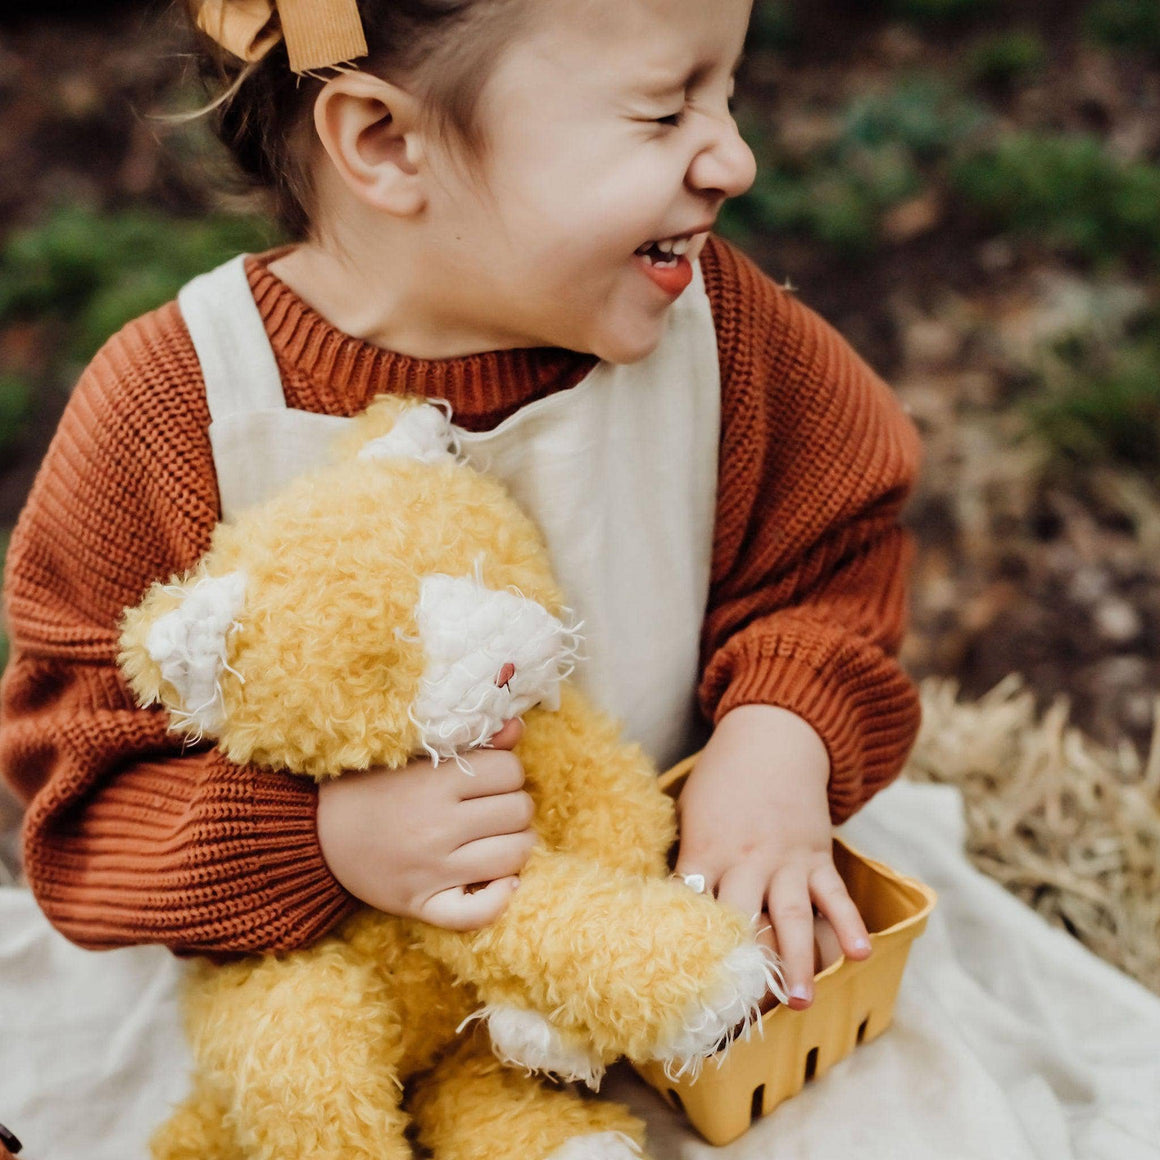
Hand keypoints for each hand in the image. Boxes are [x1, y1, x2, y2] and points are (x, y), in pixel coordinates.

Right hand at [317, 719, 535, 930]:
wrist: (314, 834)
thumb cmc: (369, 787)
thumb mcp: (414, 754)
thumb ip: (470, 741)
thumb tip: (516, 730)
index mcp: (433, 782)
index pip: (509, 771)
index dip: (507, 771)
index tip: (491, 776)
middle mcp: (437, 827)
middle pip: (518, 812)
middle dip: (513, 804)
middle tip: (493, 806)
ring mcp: (432, 871)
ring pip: (513, 856)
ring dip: (514, 844)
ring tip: (496, 837)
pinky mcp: (423, 905)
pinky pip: (479, 913)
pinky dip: (499, 898)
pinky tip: (502, 881)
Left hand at [674, 705, 871, 1009]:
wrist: (770, 740)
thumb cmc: (719, 782)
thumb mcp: (688, 813)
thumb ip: (683, 860)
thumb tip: (656, 908)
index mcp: (705, 851)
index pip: (692, 903)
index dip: (687, 942)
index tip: (681, 985)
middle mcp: (745, 861)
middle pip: (742, 918)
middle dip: (742, 965)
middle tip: (741, 1013)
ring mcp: (785, 860)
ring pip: (791, 916)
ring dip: (797, 960)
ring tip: (799, 1002)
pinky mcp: (816, 856)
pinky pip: (834, 894)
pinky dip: (849, 923)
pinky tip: (859, 954)